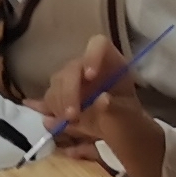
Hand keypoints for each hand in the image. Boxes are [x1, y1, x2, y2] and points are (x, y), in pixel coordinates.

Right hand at [44, 33, 164, 176]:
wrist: (119, 131)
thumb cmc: (128, 118)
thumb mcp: (128, 115)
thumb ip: (116, 108)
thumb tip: (101, 101)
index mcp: (110, 63)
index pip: (98, 45)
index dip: (91, 56)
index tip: (90, 76)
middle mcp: (88, 67)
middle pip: (71, 69)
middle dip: (68, 93)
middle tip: (72, 117)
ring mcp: (73, 81)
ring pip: (56, 84)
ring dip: (59, 105)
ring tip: (67, 124)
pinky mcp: (62, 96)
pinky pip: (49, 100)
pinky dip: (49, 111)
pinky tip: (47, 117)